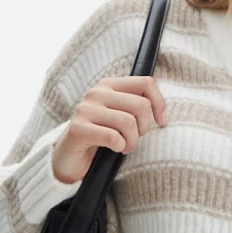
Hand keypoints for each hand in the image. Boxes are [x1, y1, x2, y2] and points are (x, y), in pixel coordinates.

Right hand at [51, 75, 166, 183]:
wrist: (70, 157)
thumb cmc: (100, 135)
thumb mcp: (119, 113)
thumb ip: (135, 97)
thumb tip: (156, 76)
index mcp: (109, 85)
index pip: (146, 83)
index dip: (160, 104)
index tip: (161, 122)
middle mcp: (97, 93)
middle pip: (141, 105)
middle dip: (144, 128)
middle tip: (134, 138)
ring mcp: (86, 109)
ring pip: (128, 122)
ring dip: (132, 141)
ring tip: (125, 146)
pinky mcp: (78, 128)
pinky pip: (113, 137)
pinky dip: (120, 147)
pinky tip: (115, 149)